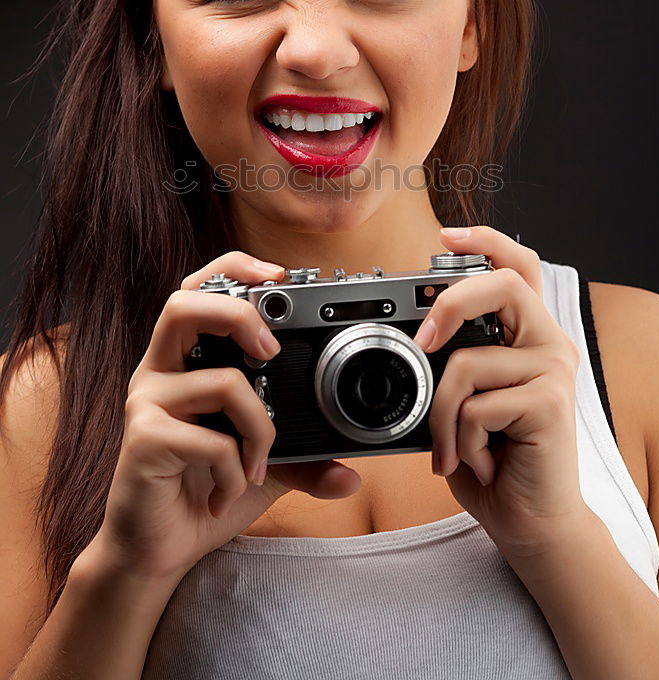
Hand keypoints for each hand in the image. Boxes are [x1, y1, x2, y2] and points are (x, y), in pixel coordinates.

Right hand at [91, 251, 360, 585]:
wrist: (158, 552)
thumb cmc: (205, 492)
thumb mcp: (265, 467)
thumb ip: (304, 459)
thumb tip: (352, 473)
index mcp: (184, 361)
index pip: (198, 290)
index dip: (234, 269)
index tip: (280, 274)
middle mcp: (159, 371)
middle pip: (183, 304)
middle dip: (237, 314)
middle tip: (270, 351)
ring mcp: (147, 403)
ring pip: (220, 381)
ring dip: (260, 426)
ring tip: (259, 461)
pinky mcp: (143, 440)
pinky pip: (212, 441)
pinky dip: (237, 472)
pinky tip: (230, 491)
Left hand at [414, 225, 588, 560]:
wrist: (528, 521)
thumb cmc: (491, 457)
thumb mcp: (465, 400)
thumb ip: (452, 362)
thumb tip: (415, 338)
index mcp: (528, 335)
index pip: (519, 266)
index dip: (486, 240)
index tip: (446, 235)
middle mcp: (549, 343)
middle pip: (501, 285)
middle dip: (449, 303)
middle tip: (423, 341)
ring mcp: (553, 370)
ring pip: (464, 363)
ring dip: (441, 417)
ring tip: (452, 448)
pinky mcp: (550, 402)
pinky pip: (473, 406)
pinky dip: (459, 441)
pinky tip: (481, 461)